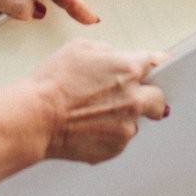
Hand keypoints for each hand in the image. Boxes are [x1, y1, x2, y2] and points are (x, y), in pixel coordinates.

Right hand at [32, 39, 168, 163]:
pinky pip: (119, 139)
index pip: (155, 64)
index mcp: (128, 70)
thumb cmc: (53, 82)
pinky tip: (87, 126)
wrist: (37, 117)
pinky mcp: (115, 148)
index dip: (153, 65)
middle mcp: (134, 99)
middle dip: (149, 96)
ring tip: (92, 113)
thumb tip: (114, 57)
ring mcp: (126, 126)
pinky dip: (108, 134)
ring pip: (135, 120)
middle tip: (130, 97)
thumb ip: (106, 51)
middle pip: (158, 98)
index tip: (157, 67)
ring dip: (122, 116)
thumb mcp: (79, 48)